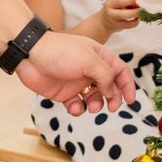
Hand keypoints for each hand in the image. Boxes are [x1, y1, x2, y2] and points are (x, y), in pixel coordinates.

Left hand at [15, 31, 135, 115]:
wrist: (30, 55)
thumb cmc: (60, 52)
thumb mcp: (89, 61)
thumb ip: (105, 76)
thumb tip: (112, 92)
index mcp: (98, 56)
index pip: (120, 70)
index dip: (127, 84)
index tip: (131, 100)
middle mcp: (90, 69)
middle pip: (109, 86)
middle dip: (113, 98)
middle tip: (112, 107)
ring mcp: (77, 81)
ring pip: (94, 97)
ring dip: (97, 104)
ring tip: (92, 107)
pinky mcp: (64, 92)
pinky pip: (77, 104)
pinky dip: (78, 109)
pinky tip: (74, 107)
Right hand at [100, 0, 140, 32]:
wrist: (104, 22)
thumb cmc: (115, 6)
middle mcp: (110, 4)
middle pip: (123, 1)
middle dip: (135, 0)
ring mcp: (113, 15)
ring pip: (126, 14)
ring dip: (137, 12)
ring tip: (144, 10)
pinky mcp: (117, 25)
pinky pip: (129, 24)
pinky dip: (136, 22)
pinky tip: (138, 18)